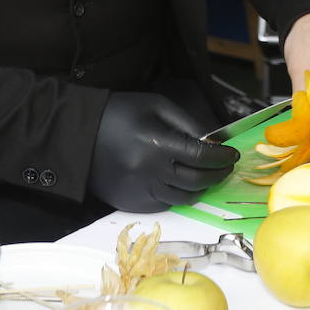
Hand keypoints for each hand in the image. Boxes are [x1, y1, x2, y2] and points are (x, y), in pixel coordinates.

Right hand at [87, 92, 238, 211]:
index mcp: (156, 143)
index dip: (221, 157)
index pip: (200, 156)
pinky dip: (179, 196)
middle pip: (196, 180)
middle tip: (226, 167)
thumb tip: (211, 140)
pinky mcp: (131, 203)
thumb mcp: (155, 105)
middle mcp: (150, 171)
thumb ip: (185, 122)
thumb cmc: (118, 113)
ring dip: (201, 188)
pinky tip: (184, 185)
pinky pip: (165, 204)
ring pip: (183, 198)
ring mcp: (140, 190)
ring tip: (209, 178)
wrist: (77, 135)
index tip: (231, 155)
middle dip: (217, 174)